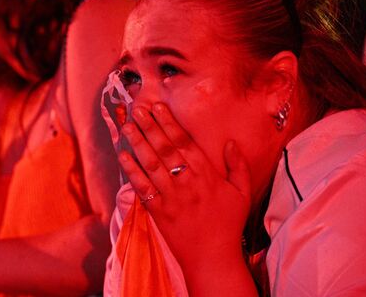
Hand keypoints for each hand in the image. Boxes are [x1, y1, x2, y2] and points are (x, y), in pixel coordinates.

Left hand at [118, 103, 251, 271]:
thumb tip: (231, 142)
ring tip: (128, 126)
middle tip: (138, 109)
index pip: (185, 143)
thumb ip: (238, 166)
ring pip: (152, 164)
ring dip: (139, 143)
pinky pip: (143, 188)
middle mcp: (187, 182)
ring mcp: (171, 196)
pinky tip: (124, 156)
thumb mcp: (242, 193)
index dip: (170, 123)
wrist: (213, 258)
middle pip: (165, 148)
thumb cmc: (229, 224)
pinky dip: (132, 171)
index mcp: (207, 174)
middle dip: (151, 127)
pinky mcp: (158, 211)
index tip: (159, 107)